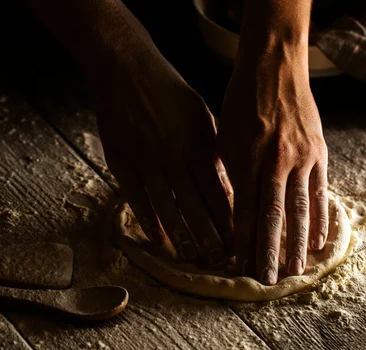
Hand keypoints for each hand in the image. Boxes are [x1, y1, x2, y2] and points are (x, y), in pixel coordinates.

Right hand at [95, 45, 232, 266]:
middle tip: (222, 262)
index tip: (241, 242)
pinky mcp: (123, 164)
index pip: (219, 192)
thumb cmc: (171, 93)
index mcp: (198, 145)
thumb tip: (226, 186)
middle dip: (211, 236)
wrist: (128, 72)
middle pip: (196, 206)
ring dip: (182, 236)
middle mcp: (175, 157)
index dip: (230, 220)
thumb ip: (213, 152)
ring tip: (193, 258)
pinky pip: (137, 199)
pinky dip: (149, 221)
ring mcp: (147, 162)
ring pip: (168, 208)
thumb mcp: (202, 117)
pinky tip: (159, 240)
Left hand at [218, 42, 328, 284]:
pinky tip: (315, 244)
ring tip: (292, 273)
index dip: (242, 242)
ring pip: (299, 210)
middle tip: (265, 283)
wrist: (275, 66)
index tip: (238, 268)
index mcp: (247, 157)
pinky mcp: (319, 153)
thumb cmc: (241, 101)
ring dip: (295, 245)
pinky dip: (319, 220)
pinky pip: (320, 193)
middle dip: (267, 253)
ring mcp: (302, 158)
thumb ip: (232, 173)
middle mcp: (276, 161)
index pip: (245, 210)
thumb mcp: (225, 135)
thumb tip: (234, 210)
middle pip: (272, 216)